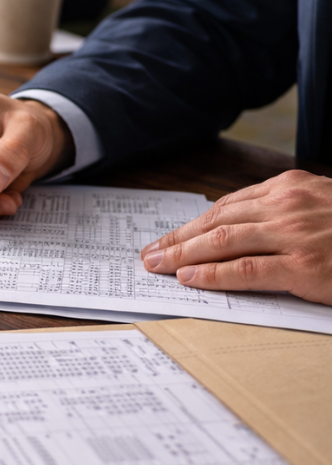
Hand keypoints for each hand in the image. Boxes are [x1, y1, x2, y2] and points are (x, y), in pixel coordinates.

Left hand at [141, 170, 331, 304]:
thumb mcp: (320, 206)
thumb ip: (283, 211)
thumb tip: (235, 226)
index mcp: (291, 186)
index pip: (227, 206)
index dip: (192, 224)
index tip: (168, 237)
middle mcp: (288, 205)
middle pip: (216, 222)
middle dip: (177, 239)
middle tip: (149, 254)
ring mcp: (296, 235)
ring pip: (222, 242)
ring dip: (182, 255)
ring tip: (158, 266)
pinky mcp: (305, 267)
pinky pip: (246, 270)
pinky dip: (212, 274)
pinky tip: (190, 278)